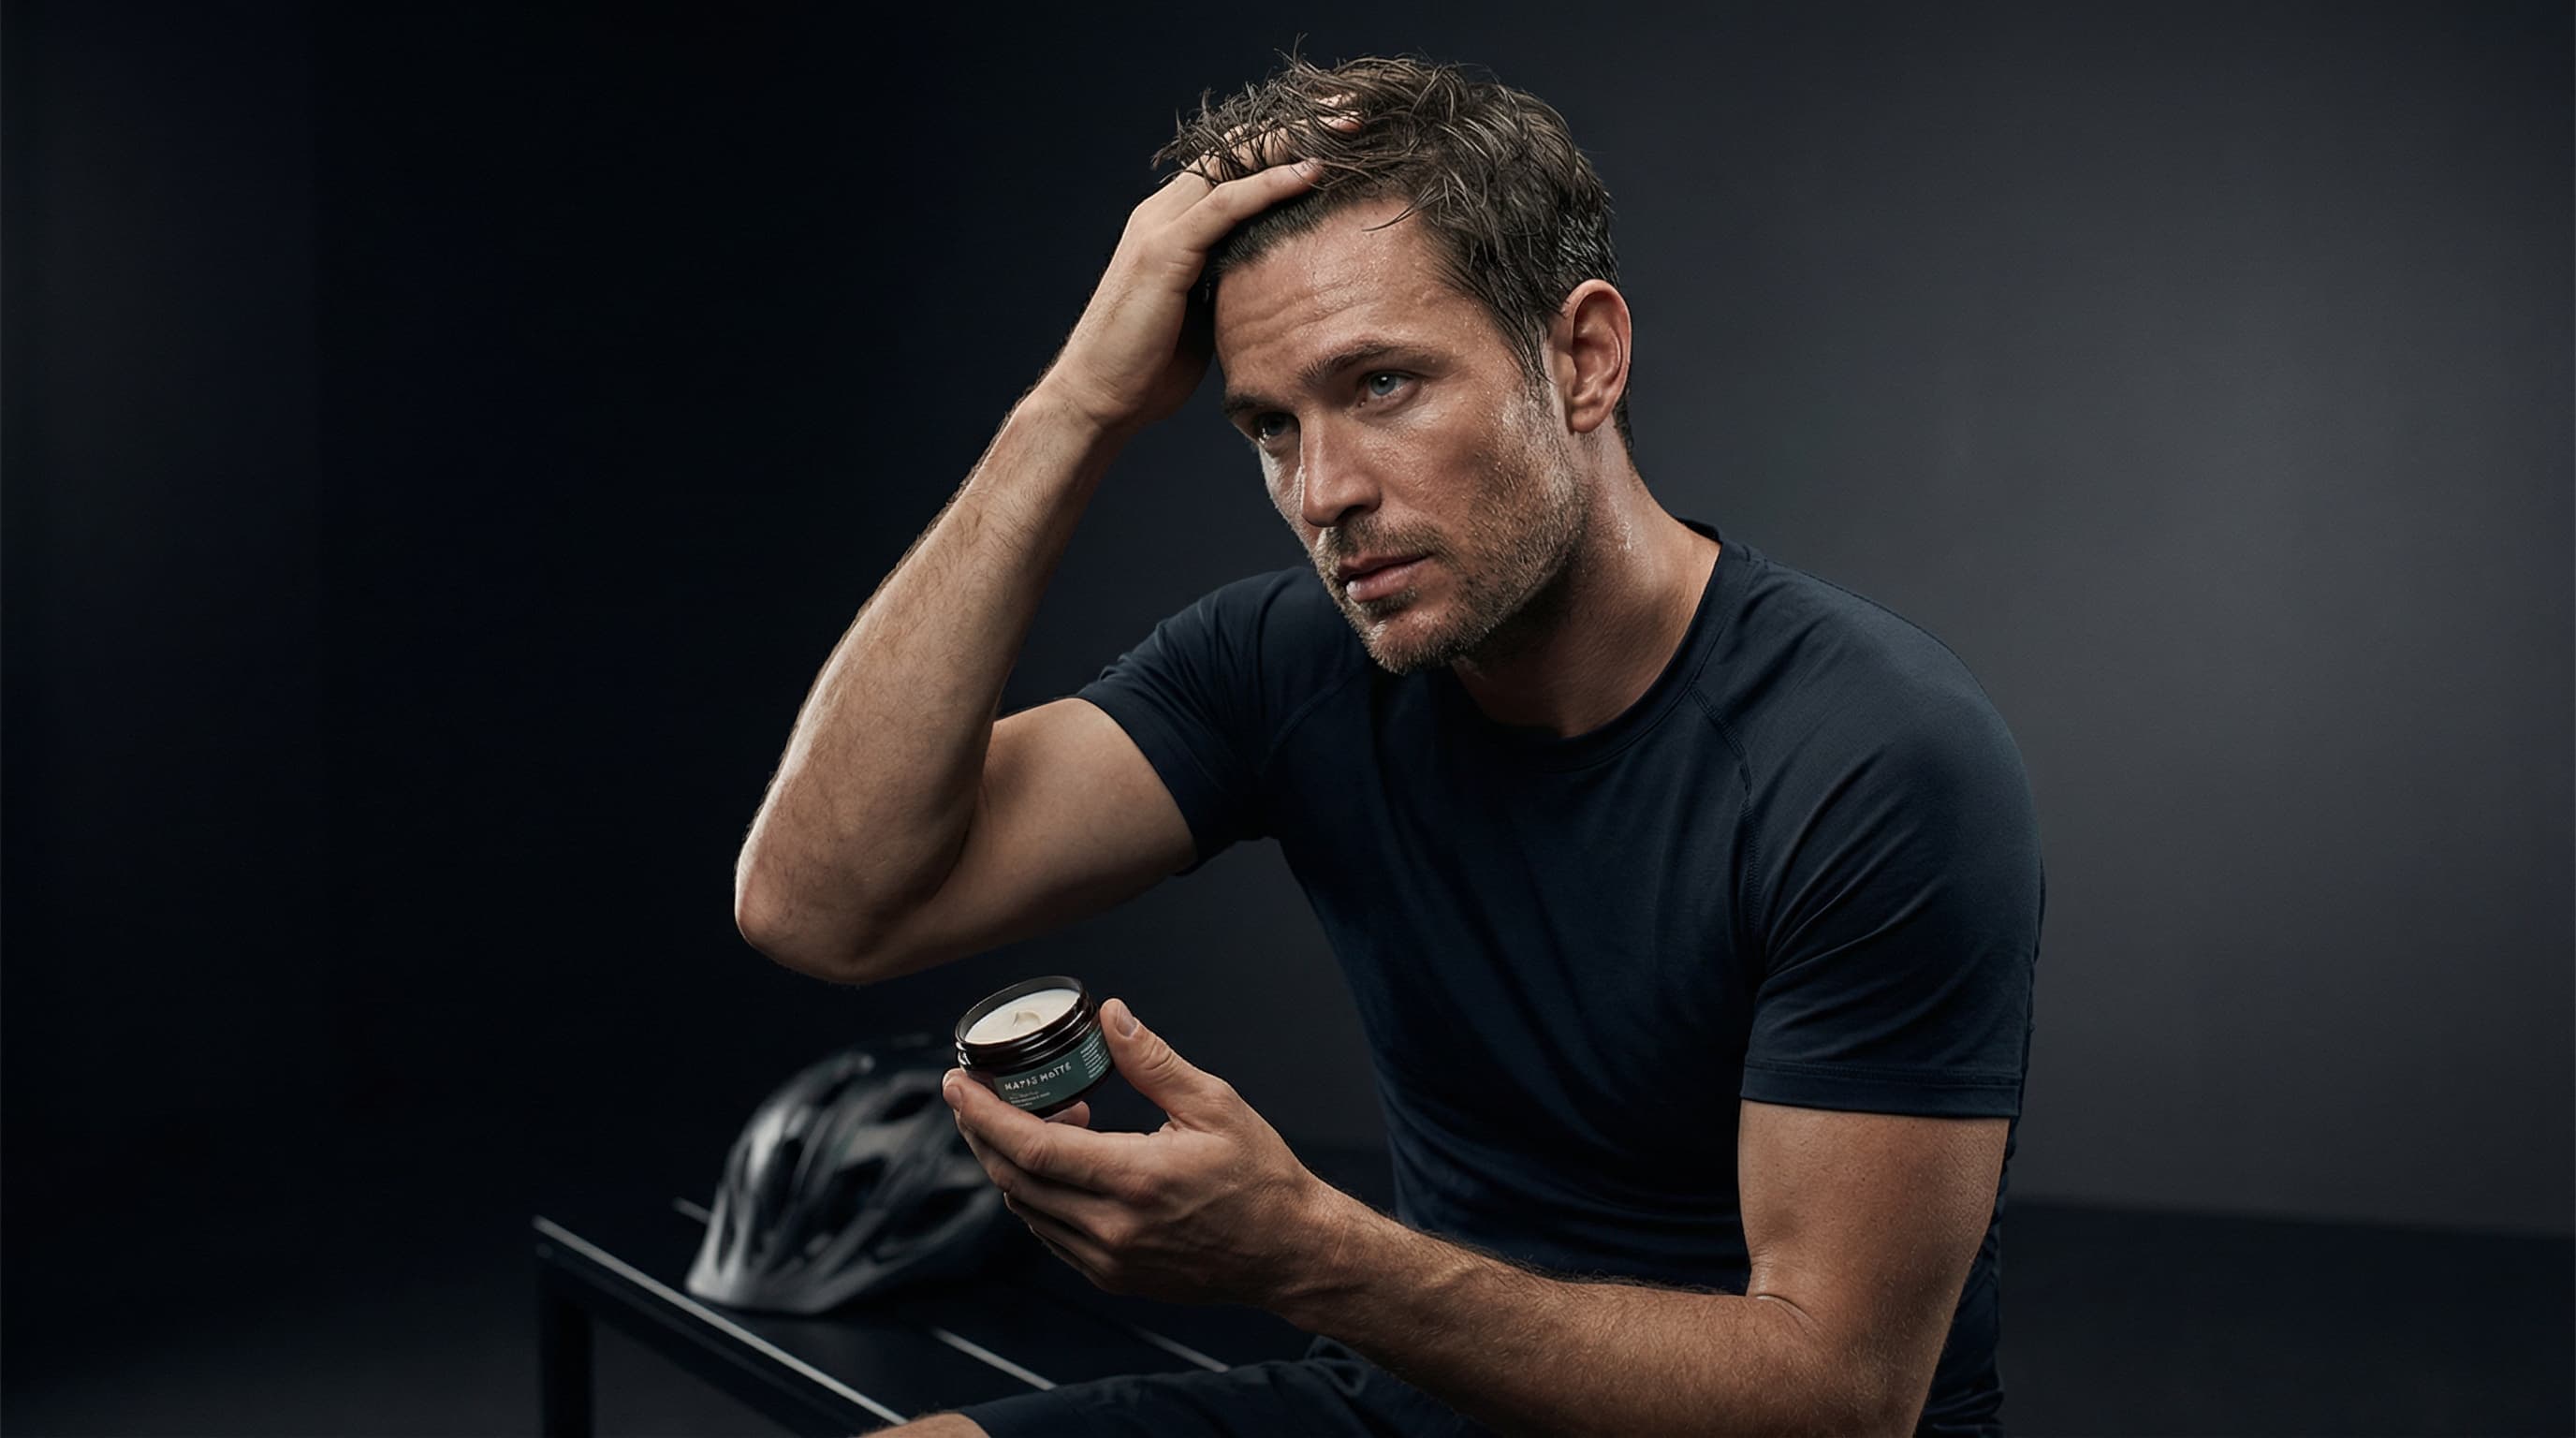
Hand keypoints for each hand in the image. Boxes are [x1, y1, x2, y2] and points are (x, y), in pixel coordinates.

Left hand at [943, 997, 1336, 1307]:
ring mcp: (1109, 1260)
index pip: (1032, 1148)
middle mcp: (1112, 1228)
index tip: (957, 1084)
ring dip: (1012, 1162)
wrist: (1289, 1252)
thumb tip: (1110, 1016)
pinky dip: (1038, 1193)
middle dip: (982, 1134)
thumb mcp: (1214, 1104)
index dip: (983, 1115)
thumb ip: (1153, 1061)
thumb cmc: (1261, 1177)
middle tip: (973, 1095)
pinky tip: (1062, 1160)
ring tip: (1039, 1117)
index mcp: (1136, 1180)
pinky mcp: (1112, 1276)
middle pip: (1015, 1179)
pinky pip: (1051, 1233)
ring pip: (1027, 1209)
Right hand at [1039, 102, 1363, 438]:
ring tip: (1346, 128)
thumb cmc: (1150, 368)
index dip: (1286, 144)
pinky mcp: (1163, 251)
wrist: (1099, 399)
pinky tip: (1310, 172)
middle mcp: (1164, 211)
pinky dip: (1269, 185)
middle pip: (1237, 148)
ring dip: (1293, 140)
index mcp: (1175, 222)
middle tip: (1354, 114)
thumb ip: (1233, 283)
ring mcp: (1160, 226)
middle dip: (1298, 126)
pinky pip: (1223, 205)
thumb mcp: (1207, 314)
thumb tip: (1281, 283)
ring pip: (1232, 163)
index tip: (1341, 136)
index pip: (1235, 165)